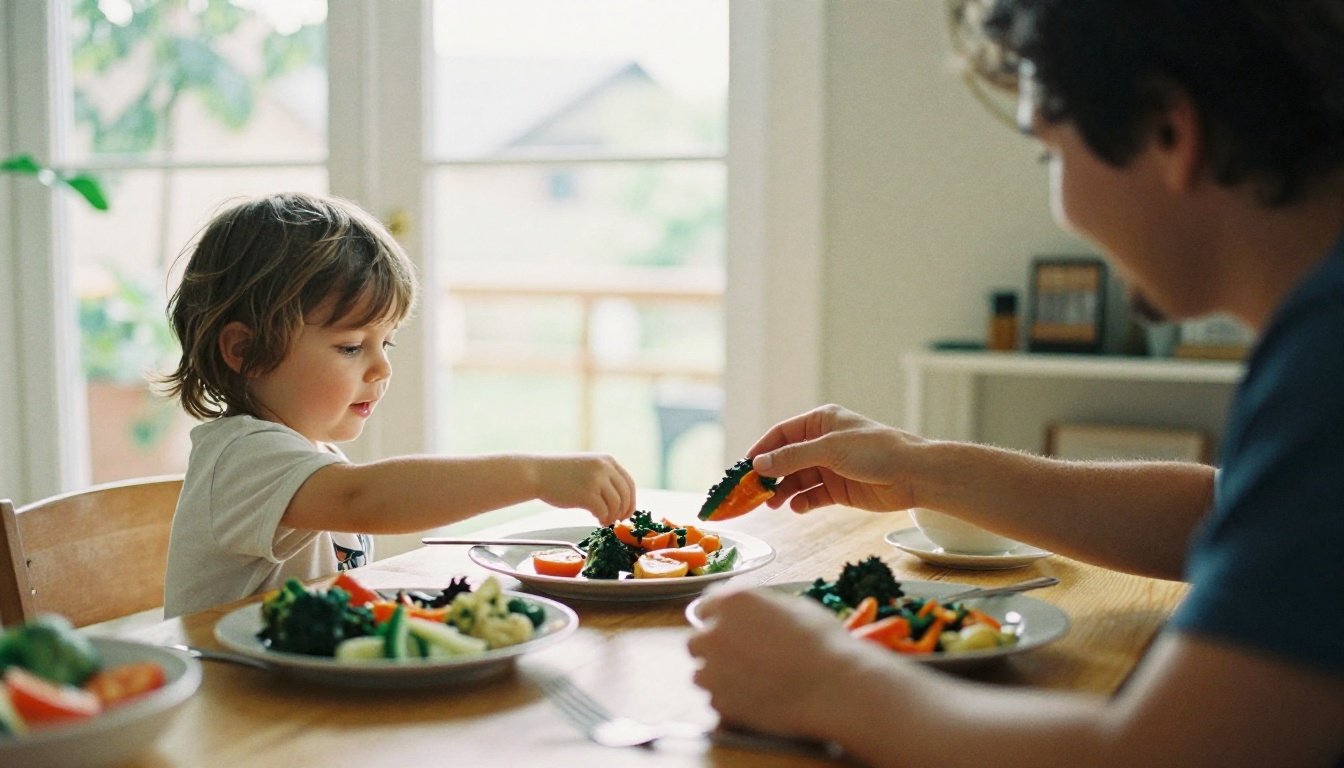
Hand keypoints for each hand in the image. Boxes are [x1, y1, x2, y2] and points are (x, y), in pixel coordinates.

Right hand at [533, 453, 635, 525]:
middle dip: (624, 511)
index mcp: (607, 460)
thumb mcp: (588, 466)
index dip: (631, 501)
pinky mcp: (586, 494)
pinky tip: (597, 519)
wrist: (537, 473)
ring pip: (616, 505)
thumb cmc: (560, 474)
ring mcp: (596, 480)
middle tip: (617, 520)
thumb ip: (604, 478)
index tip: (627, 512)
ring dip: (612, 517)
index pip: (629, 483)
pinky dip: (603, 519)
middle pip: (625, 495)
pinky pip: (604, 511)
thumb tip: (620, 501)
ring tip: (604, 520)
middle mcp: (604, 468)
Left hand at [687, 586, 871, 739]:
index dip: (720, 616)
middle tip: (742, 657)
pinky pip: (715, 699)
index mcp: (732, 602)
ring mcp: (712, 670)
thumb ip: (762, 607)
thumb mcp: (794, 607)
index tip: (731, 626)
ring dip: (718, 675)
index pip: (706, 604)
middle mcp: (714, 633)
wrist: (834, 688)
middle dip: (714, 647)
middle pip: (697, 640)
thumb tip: (756, 612)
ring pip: (701, 673)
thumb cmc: (823, 642)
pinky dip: (730, 700)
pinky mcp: (720, 703)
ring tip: (750, 682)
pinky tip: (755, 699)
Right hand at [747, 404, 926, 512]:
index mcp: (820, 422)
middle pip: (786, 459)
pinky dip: (802, 502)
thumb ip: (793, 457)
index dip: (761, 450)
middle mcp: (822, 443)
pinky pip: (812, 495)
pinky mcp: (838, 489)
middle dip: (770, 475)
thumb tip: (759, 464)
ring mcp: (830, 467)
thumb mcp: (829, 450)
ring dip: (783, 491)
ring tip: (772, 504)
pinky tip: (797, 507)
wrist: (912, 475)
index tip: (743, 469)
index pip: (781, 434)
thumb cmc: (875, 450)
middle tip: (753, 492)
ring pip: (796, 479)